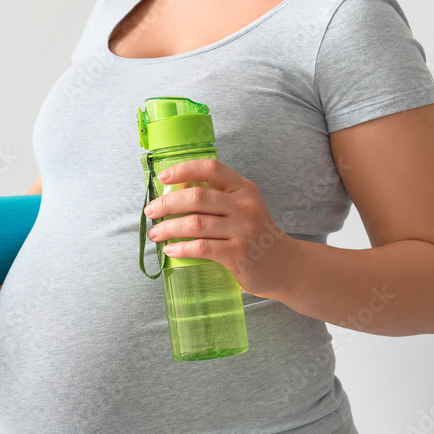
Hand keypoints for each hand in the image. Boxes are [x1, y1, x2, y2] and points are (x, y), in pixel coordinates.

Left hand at [142, 158, 299, 298]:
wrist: (283, 265)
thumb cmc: (254, 234)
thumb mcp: (243, 207)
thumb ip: (217, 198)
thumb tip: (172, 195)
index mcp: (243, 189)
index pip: (211, 168)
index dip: (184, 169)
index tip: (163, 177)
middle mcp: (245, 206)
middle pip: (197, 197)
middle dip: (167, 204)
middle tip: (150, 211)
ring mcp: (243, 230)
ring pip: (195, 223)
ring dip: (168, 228)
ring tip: (155, 233)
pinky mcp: (238, 253)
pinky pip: (202, 247)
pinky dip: (181, 247)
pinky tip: (170, 249)